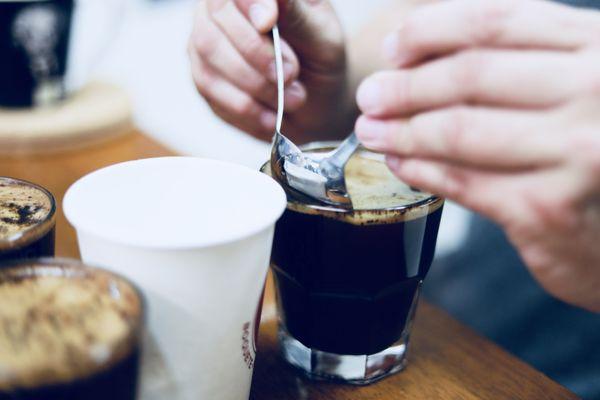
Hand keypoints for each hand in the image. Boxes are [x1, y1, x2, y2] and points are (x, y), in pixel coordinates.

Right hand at [189, 0, 351, 142]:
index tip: (269, 23)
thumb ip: (297, 16)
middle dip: (257, 52)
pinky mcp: (202, 76)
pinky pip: (209, 88)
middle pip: (217, 17)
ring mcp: (206, 41)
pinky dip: (245, 107)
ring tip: (291, 99)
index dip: (250, 3)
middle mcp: (223, 9)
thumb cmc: (321, 62)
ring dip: (254, 84)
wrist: (316, 104)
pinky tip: (272, 116)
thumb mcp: (323, 38)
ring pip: (208, 53)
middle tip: (292, 74)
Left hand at [355, 0, 599, 311]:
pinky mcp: (548, 208)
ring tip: (372, 131)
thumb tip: (422, 52)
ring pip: (459, 130)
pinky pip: (462, 181)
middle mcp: (595, 92)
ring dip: (402, 130)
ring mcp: (576, 151)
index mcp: (598, 47)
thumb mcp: (576, 88)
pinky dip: (420, 171)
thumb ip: (521, 60)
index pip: (494, 21)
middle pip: (470, 75)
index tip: (392, 48)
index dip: (429, 31)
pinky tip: (400, 163)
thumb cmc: (596, 151)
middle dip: (404, 86)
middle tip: (370, 97)